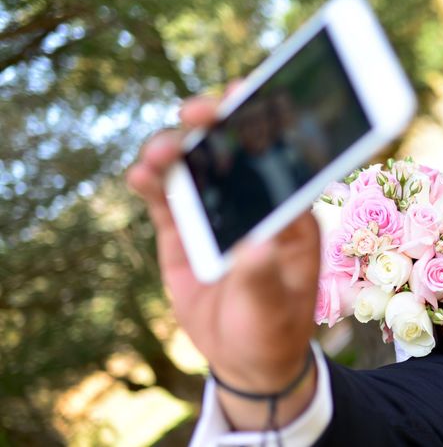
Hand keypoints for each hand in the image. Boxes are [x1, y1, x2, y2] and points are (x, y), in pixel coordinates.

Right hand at [126, 92, 320, 427]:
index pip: (280, 154)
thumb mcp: (272, 309)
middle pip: (233, 147)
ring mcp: (216, 211)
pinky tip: (141, 175)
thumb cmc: (274, 328)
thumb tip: (254, 246)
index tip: (245, 95)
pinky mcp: (183, 230)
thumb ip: (262, 278)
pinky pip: (166, 197)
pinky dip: (152, 181)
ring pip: (195, 165)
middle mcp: (253, 201)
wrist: (244, 359)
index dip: (264, 120)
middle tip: (197, 113)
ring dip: (176, 148)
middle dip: (214, 122)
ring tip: (159, 154)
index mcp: (289, 210)